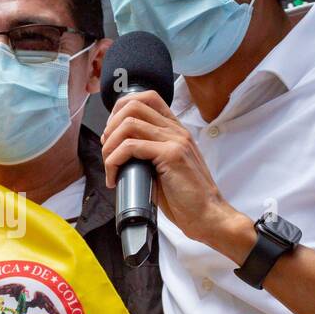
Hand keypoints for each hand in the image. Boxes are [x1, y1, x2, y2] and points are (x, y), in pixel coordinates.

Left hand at [99, 90, 252, 257]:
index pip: (146, 98)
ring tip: (109, 165)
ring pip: (128, 124)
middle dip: (110, 126)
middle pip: (133, 105)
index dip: (120, 109)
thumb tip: (118, 151)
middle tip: (107, 150)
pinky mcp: (171, 155)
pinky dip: (114, 162)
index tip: (111, 132)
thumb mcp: (165, 168)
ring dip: (109, 145)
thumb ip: (148, 153)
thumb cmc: (186, 198)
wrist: (207, 215)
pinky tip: (114, 178)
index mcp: (175, 131)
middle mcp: (176, 131)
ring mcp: (175, 140)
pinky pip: (131, 147)